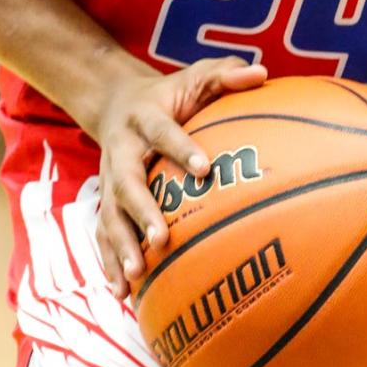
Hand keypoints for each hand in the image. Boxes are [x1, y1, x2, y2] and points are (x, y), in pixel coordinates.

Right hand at [95, 55, 266, 298]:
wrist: (118, 101)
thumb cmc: (172, 93)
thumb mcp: (196, 76)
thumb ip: (226, 74)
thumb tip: (262, 73)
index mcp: (145, 117)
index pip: (163, 132)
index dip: (181, 148)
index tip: (205, 169)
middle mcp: (121, 150)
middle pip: (125, 182)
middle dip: (141, 211)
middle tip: (162, 238)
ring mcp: (109, 179)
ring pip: (110, 215)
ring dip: (121, 245)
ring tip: (138, 274)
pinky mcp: (106, 201)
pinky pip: (104, 235)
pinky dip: (110, 262)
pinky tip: (123, 293)